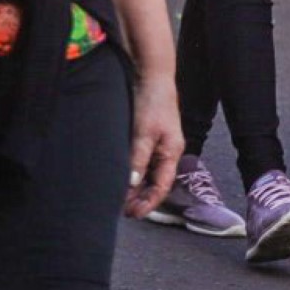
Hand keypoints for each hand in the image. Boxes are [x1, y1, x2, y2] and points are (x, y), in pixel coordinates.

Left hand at [124, 70, 184, 218]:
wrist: (151, 75)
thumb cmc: (153, 102)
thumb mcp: (144, 133)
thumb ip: (138, 159)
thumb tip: (131, 183)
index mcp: (171, 152)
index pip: (162, 186)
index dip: (149, 202)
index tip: (134, 214)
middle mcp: (165, 151)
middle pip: (154, 182)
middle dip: (140, 198)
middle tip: (122, 211)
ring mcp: (155, 144)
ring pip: (146, 173)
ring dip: (134, 187)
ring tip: (118, 199)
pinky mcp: (145, 136)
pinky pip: (139, 162)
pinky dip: (130, 172)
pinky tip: (119, 177)